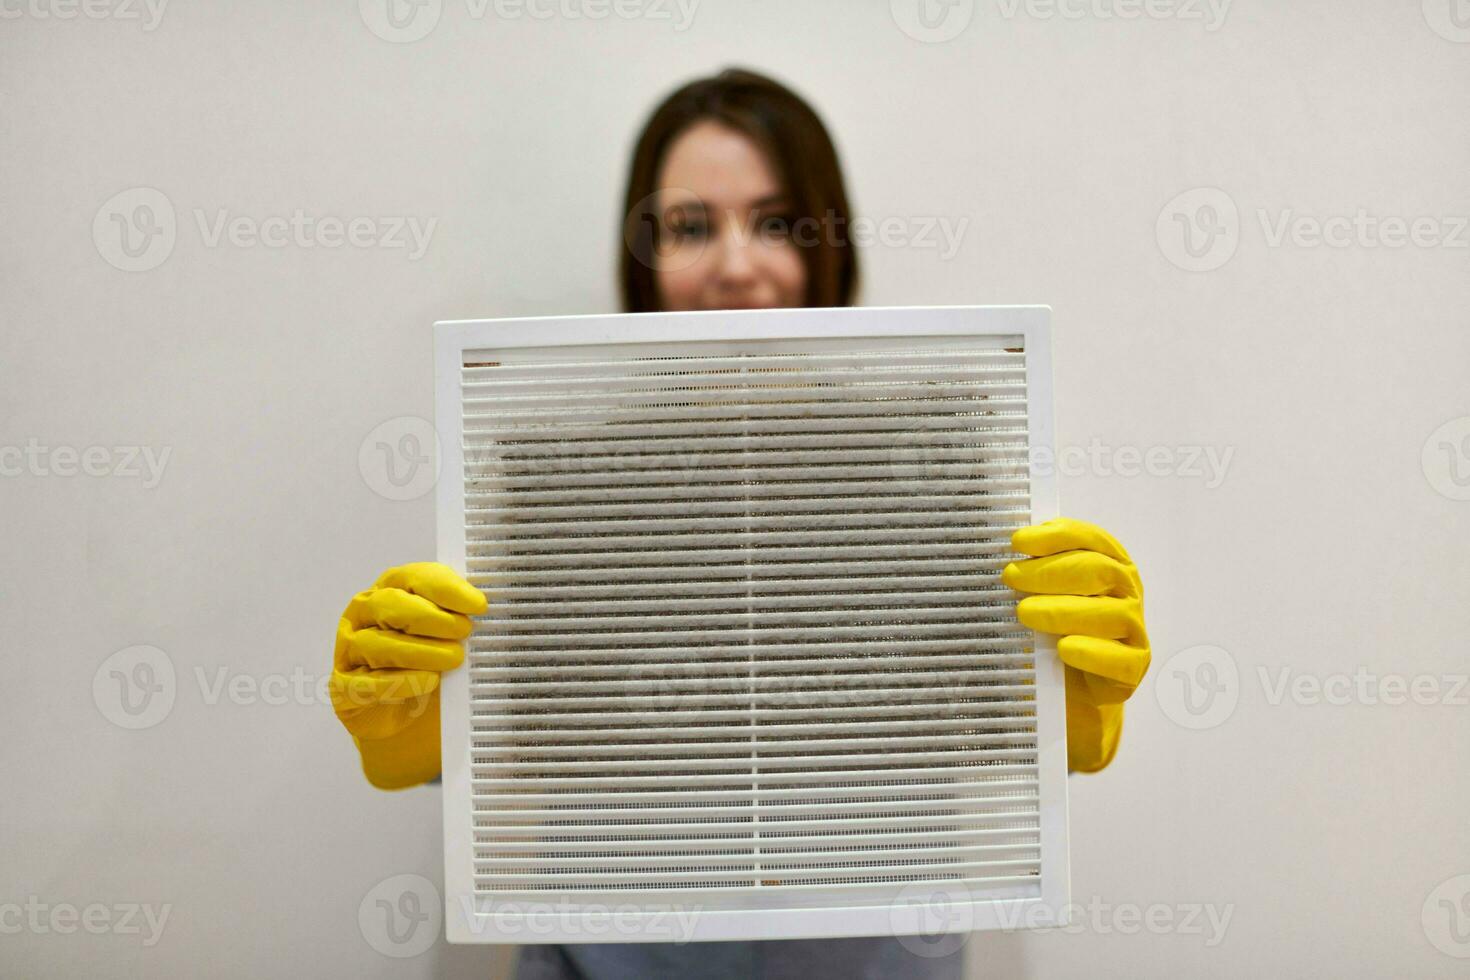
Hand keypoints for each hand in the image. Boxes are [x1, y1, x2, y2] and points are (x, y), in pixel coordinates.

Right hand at [329, 563, 486, 789]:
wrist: (399, 711)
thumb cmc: (423, 660)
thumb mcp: (442, 632)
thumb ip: (456, 615)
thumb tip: (487, 608)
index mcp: (389, 588)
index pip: (414, 577)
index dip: (447, 589)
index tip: (478, 604)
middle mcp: (364, 613)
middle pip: (391, 605)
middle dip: (433, 618)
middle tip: (464, 632)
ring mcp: (349, 649)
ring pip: (378, 643)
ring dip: (421, 651)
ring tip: (454, 659)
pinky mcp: (344, 686)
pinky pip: (367, 683)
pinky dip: (401, 682)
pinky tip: (429, 681)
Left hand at [1002, 518, 1149, 772]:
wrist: (1071, 693)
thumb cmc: (1053, 634)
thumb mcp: (1040, 599)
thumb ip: (1031, 576)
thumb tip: (1001, 558)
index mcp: (1109, 564)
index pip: (1090, 539)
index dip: (1055, 535)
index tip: (1017, 542)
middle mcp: (1126, 593)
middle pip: (1100, 570)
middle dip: (1051, 570)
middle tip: (1011, 577)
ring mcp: (1134, 630)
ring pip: (1112, 613)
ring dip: (1064, 609)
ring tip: (1025, 612)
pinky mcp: (1132, 668)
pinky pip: (1120, 660)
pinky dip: (1092, 652)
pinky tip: (1063, 648)